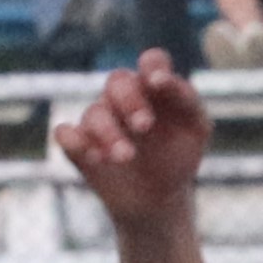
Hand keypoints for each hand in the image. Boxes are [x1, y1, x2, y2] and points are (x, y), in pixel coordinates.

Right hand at [53, 50, 211, 228]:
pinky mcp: (80, 144)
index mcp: (154, 88)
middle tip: (144, 126)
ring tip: (126, 157)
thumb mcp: (197, 129)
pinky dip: (75, 141)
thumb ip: (188, 101)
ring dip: (109, 133)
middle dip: (130, 100)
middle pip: (118, 81)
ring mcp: (100, 119)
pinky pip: (65, 133)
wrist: (159, 200)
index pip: (152, 62)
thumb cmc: (179, 156)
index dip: (153, 66)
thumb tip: (164, 81)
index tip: (158, 83)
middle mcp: (123, 98)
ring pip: (94, 112)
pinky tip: (96, 158)